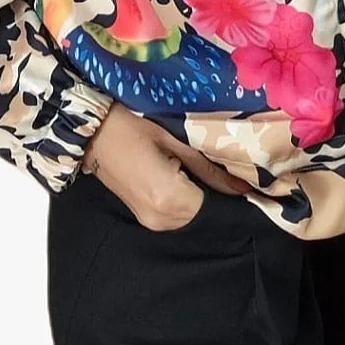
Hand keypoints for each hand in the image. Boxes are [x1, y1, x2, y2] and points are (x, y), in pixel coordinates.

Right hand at [79, 102, 253, 231]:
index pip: (218, 209)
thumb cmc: (131, 123)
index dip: (237, 196)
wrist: (89, 128)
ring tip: (216, 171)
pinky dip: (190, 200)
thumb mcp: (175, 138)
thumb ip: (211, 168)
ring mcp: (150, 221)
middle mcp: (161, 219)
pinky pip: (177, 214)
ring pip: (193, 217)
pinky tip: (194, 178)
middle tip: (239, 173)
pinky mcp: (144, 216)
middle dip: (223, 197)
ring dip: (206, 198)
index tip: (255, 182)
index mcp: (171, 199)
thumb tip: (246, 185)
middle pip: (206, 215)